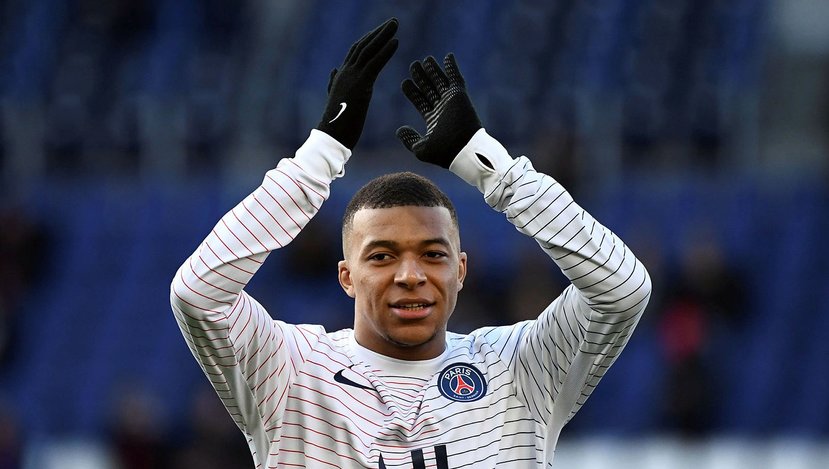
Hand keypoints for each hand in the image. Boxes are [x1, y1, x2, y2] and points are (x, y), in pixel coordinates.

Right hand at [316, 18, 398, 149]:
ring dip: (383, 35)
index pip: (356, 52)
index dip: (369, 39)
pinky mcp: (361, 85)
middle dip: (378, 32)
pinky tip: (396, 42)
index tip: (381, 30)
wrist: (331, 137)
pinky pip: (375, 63)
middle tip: (393, 21)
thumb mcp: (335, 99)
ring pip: (369, 50)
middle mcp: (346, 72)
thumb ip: (334, 83)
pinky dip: (385, 51)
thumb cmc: (336, 124)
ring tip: (396, 24)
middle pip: (363, 45)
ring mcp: (352, 77)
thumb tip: (334, 71)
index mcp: (341, 76)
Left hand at [396, 54, 481, 167]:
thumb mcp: (421, 149)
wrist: (463, 150)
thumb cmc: (444, 153)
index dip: (412, 92)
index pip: (420, 101)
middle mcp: (442, 108)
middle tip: (413, 66)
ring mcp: (451, 101)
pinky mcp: (459, 95)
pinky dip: (452, 67)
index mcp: (433, 119)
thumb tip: (399, 130)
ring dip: (433, 70)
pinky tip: (447, 56)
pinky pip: (456, 78)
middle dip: (421, 77)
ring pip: (440, 81)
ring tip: (425, 60)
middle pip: (429, 88)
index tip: (405, 83)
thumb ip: (409, 139)